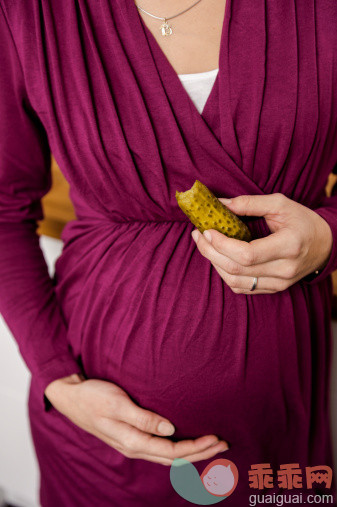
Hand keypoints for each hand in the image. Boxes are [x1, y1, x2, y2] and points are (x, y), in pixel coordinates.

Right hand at [44, 374, 228, 465]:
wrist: (71, 397)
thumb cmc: (93, 396)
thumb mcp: (117, 403)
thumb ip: (143, 418)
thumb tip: (170, 430)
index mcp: (132, 441)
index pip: (172, 452)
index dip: (196, 448)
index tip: (216, 438)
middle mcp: (134, 447)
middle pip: (173, 459)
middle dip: (200, 454)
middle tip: (224, 444)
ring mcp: (132, 444)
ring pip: (167, 457)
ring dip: (191, 453)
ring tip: (211, 445)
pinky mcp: (131, 436)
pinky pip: (159, 450)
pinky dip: (177, 449)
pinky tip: (184, 441)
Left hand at [191, 193, 332, 293]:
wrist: (325, 245)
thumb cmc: (303, 221)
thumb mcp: (280, 204)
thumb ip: (249, 203)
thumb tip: (219, 204)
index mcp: (289, 246)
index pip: (247, 254)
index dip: (221, 244)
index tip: (206, 230)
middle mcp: (284, 269)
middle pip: (236, 269)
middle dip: (210, 252)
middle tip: (197, 235)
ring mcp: (278, 283)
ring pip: (235, 282)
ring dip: (214, 264)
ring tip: (204, 245)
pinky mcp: (273, 289)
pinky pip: (241, 288)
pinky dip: (225, 274)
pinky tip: (218, 258)